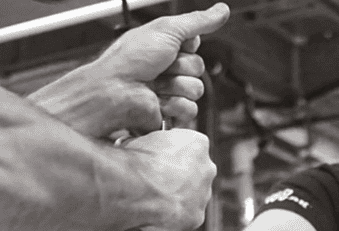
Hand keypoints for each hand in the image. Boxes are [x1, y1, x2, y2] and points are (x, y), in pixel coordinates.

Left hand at [31, 4, 229, 137]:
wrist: (116, 90)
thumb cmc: (131, 59)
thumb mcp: (167, 29)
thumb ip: (197, 21)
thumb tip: (222, 10)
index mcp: (164, 46)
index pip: (195, 45)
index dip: (186, 47)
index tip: (172, 46)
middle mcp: (167, 68)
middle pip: (198, 68)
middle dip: (181, 68)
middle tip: (160, 67)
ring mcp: (168, 91)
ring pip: (196, 90)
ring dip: (177, 87)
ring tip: (156, 85)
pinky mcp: (169, 112)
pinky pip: (190, 110)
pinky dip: (175, 105)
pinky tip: (159, 101)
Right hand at [123, 129, 214, 230]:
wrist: (137, 188)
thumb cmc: (139, 162)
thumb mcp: (145, 140)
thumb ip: (156, 146)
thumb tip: (145, 151)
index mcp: (198, 144)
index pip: (191, 149)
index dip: (172, 157)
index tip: (160, 162)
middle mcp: (207, 169)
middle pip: (195, 175)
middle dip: (178, 180)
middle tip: (157, 184)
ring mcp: (203, 196)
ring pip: (192, 199)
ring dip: (175, 200)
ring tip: (152, 201)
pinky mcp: (196, 218)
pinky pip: (184, 220)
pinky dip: (171, 220)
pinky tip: (154, 216)